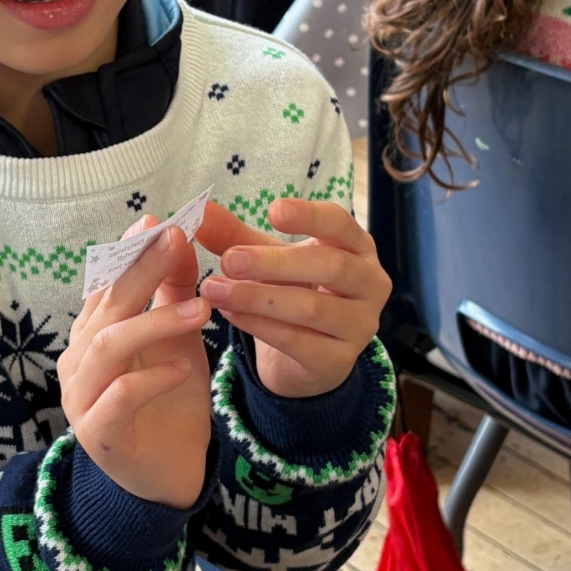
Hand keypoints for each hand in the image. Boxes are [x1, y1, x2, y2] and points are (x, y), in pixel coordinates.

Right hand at [58, 217, 211, 507]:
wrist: (167, 476)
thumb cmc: (169, 401)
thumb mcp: (179, 339)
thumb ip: (174, 292)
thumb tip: (180, 236)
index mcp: (93, 332)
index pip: (106, 282)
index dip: (129, 251)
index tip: (158, 222)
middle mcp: (79, 360)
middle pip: (106, 306)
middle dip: (141, 272)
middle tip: (177, 243)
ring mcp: (82, 396)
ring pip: (108, 347)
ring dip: (153, 323)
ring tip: (199, 310)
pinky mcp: (98, 433)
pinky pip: (120, 397)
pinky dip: (152, 379)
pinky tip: (183, 368)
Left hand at [198, 199, 390, 398]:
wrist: (304, 357)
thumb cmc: (293, 291)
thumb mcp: (266, 260)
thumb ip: (236, 236)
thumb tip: (201, 211)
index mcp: (357, 247)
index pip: (340, 224)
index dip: (309, 216)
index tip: (272, 210)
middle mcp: (370, 283)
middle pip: (330, 266)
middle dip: (275, 263)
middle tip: (228, 260)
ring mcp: (360, 325)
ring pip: (312, 308)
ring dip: (258, 297)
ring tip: (214, 289)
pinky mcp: (339, 360)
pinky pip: (298, 341)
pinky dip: (260, 326)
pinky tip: (229, 314)